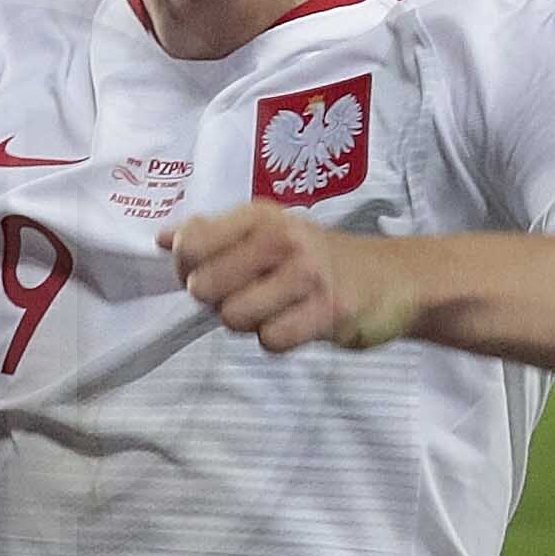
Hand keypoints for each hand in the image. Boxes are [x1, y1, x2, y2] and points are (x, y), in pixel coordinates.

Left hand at [171, 204, 419, 355]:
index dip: (188, 268)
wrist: (391, 278)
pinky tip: (296, 324)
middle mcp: (284, 238)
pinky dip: (278, 339)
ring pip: (235, 317)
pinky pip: (271, 340)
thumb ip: (215, 234)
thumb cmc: (317, 258)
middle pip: (206, 287)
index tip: (207, 273)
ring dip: (248, 323)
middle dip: (218, 301)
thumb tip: (163, 238)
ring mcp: (308, 275)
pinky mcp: (328, 312)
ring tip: (274, 310)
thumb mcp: (269, 231)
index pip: (192, 243)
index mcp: (262, 216)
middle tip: (247, 296)